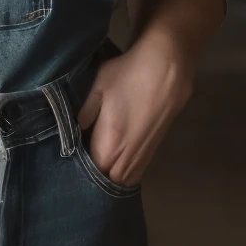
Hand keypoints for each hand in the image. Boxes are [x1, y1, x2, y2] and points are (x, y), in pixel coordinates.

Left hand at [75, 35, 194, 187]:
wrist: (168, 66)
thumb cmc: (129, 73)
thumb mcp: (99, 85)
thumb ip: (86, 111)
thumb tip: (78, 129)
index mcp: (111, 142)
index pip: (94, 169)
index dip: (84, 166)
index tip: (77, 154)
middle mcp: (129, 154)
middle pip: (110, 179)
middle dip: (99, 173)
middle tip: (89, 156)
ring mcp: (145, 153)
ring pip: (127, 178)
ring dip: (114, 174)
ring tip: (104, 158)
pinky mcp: (157, 147)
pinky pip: (139, 170)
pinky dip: (128, 169)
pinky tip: (121, 155)